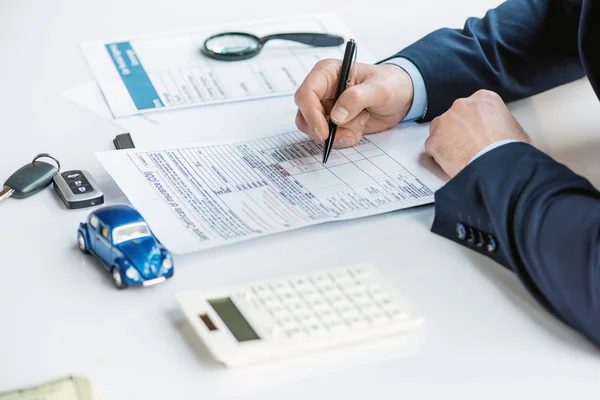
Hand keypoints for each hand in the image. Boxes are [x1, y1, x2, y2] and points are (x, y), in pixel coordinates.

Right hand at [294, 59, 414, 147]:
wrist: (402, 97)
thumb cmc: (391, 83)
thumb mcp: (379, 88)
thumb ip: (357, 99)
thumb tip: (337, 116)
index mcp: (327, 73)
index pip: (306, 94)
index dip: (311, 114)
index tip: (324, 133)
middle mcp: (322, 91)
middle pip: (305, 116)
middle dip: (325, 130)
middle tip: (347, 134)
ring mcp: (327, 108)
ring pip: (316, 130)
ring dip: (339, 135)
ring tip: (360, 124)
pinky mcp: (334, 123)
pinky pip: (330, 138)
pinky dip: (345, 138)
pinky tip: (360, 126)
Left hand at [426, 90, 531, 177]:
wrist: (498, 168)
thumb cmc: (510, 151)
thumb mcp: (515, 128)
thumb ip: (499, 122)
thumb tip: (499, 132)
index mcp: (484, 98)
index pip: (473, 107)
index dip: (474, 122)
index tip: (476, 132)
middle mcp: (462, 105)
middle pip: (454, 116)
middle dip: (458, 130)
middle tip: (468, 145)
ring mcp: (445, 121)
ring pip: (440, 130)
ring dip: (447, 141)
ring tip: (460, 156)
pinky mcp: (434, 140)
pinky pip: (433, 147)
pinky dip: (439, 155)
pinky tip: (452, 163)